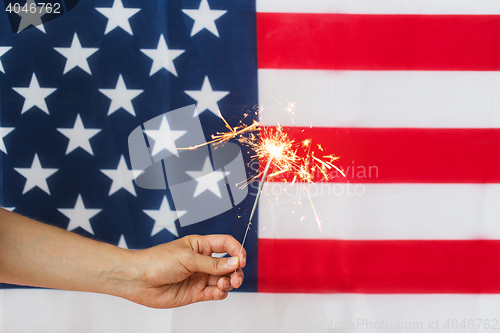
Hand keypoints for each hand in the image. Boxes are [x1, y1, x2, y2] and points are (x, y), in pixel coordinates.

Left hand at [123, 234, 245, 308]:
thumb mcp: (188, 258)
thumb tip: (235, 263)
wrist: (138, 280)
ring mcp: (200, 277)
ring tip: (222, 285)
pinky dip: (220, 293)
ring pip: (224, 280)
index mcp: (201, 246)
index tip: (241, 260)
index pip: (226, 244)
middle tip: (235, 278)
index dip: (237, 250)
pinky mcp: (196, 293)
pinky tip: (217, 292)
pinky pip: (215, 293)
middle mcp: (203, 261)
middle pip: (229, 265)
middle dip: (236, 271)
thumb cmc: (157, 261)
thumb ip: (213, 263)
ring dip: (228, 283)